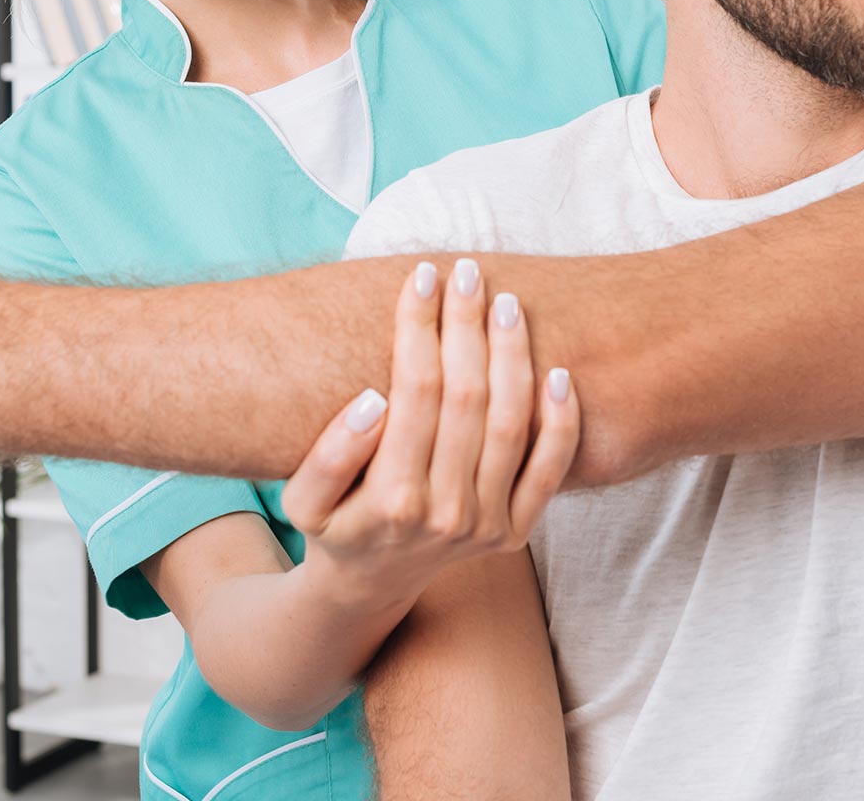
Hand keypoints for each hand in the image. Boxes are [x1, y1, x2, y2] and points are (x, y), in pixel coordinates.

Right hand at [281, 258, 578, 614]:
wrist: (369, 590)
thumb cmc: (333, 526)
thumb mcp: (301, 500)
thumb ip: (331, 455)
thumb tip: (374, 400)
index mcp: (392, 499)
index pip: (414, 390)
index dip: (419, 327)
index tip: (421, 278)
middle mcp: (446, 513)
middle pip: (466, 398)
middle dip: (467, 326)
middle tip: (468, 273)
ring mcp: (487, 525)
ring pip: (511, 424)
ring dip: (513, 357)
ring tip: (506, 304)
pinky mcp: (515, 532)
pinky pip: (551, 472)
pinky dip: (562, 423)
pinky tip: (559, 372)